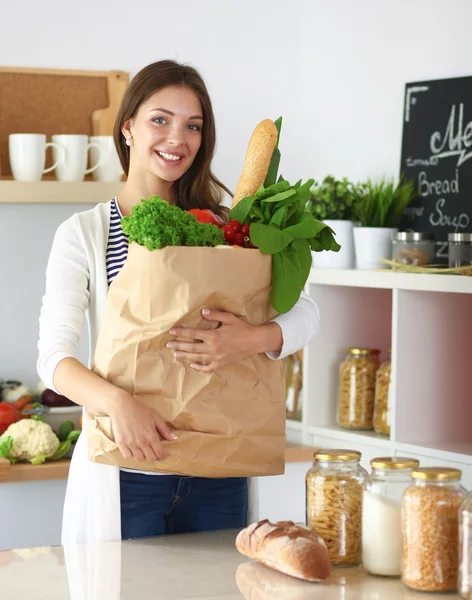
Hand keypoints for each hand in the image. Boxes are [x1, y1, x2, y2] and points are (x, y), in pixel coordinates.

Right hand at [108, 393, 175, 462]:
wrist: (122, 406)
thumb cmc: (139, 410)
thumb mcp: (155, 417)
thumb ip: (164, 429)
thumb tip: (173, 438)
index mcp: (151, 436)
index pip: (160, 454)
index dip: (162, 456)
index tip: (162, 455)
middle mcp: (142, 442)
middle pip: (150, 458)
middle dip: (154, 457)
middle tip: (153, 452)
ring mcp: (131, 444)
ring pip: (139, 459)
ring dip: (142, 456)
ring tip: (143, 450)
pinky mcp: (121, 444)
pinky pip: (128, 456)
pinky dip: (131, 454)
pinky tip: (133, 448)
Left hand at [166, 308, 282, 372]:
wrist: (254, 341)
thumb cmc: (242, 328)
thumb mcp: (229, 318)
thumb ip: (215, 315)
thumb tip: (202, 311)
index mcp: (213, 336)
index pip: (193, 334)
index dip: (181, 333)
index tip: (172, 332)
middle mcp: (213, 348)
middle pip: (191, 347)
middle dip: (179, 345)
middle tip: (168, 344)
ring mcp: (216, 357)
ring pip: (197, 357)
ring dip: (185, 355)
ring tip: (175, 353)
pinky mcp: (221, 363)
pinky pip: (208, 368)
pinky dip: (199, 367)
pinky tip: (192, 365)